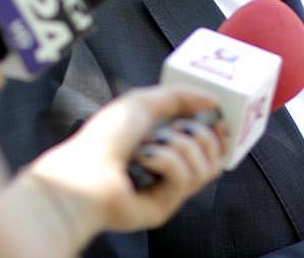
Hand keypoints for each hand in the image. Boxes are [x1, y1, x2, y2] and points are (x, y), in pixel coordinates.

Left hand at [23, 85, 226, 234]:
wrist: (84, 170)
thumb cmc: (106, 136)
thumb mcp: (142, 102)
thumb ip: (180, 96)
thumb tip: (213, 100)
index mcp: (166, 145)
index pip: (208, 143)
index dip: (218, 132)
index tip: (220, 120)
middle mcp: (170, 169)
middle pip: (214, 156)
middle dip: (204, 136)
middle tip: (180, 129)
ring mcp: (169, 190)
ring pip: (205, 167)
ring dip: (182, 147)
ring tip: (152, 145)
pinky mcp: (166, 206)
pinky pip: (186, 180)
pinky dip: (167, 162)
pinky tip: (145, 160)